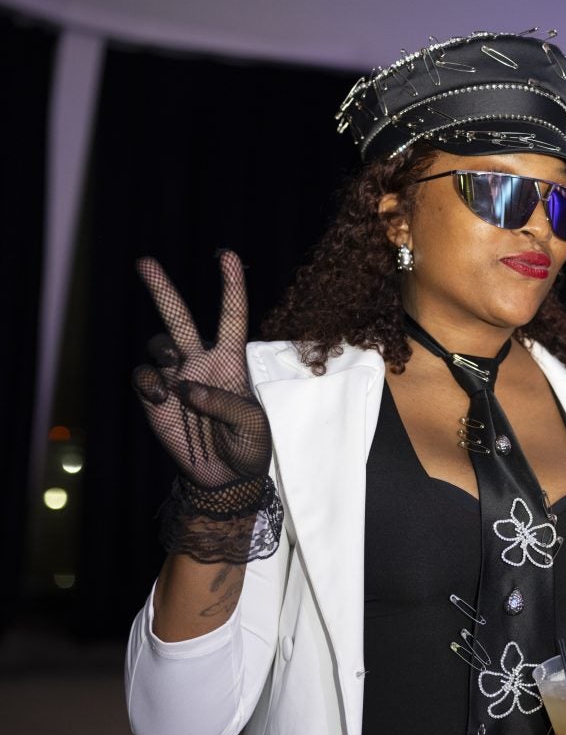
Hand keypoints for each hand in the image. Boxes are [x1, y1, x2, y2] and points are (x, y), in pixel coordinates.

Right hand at [132, 251, 271, 487]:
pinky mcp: (155, 399)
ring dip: (163, 352)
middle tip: (145, 262)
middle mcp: (200, 363)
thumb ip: (226, 403)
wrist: (224, 478)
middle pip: (179, 317)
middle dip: (161, 289)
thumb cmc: (247, 447)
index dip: (230, 286)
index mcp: (230, 362)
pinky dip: (149, 383)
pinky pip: (143, 377)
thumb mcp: (253, 425)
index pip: (231, 316)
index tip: (225, 256)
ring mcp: (175, 379)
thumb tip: (188, 389)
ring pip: (158, 345)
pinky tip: (162, 399)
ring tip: (176, 376)